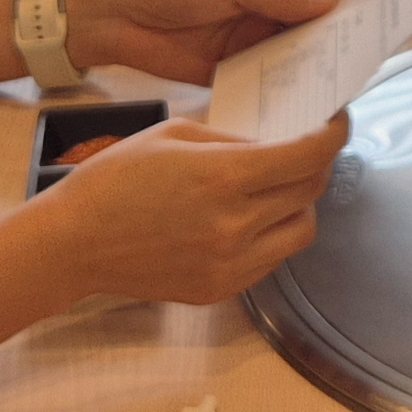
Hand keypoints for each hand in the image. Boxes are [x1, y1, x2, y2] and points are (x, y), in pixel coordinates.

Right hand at [26, 114, 350, 305]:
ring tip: (278, 187)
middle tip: (306, 149)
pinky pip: (271, 260)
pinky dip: (273, 235)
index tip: (337, 122)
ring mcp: (229, 264)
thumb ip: (233, 139)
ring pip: (301, 231)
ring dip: (300, 204)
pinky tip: (250, 218)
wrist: (73, 244)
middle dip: (317, 165)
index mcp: (223, 178)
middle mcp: (234, 225)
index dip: (333, 135)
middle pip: (311, 191)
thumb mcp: (176, 135)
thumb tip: (275, 142)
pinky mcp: (220, 289)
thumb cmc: (116, 179)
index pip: (308, 156)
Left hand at [70, 0, 355, 81]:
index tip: (378, 11)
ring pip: (297, 54)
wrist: (118, 18)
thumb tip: (332, 3)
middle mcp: (268, 8)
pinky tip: (304, 104)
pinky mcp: (235, 71)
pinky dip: (287, 90)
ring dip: (317, 65)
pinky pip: (269, 81)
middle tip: (369, 54)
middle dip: (342, 34)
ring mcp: (253, 41)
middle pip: (317, 21)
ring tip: (343, 83)